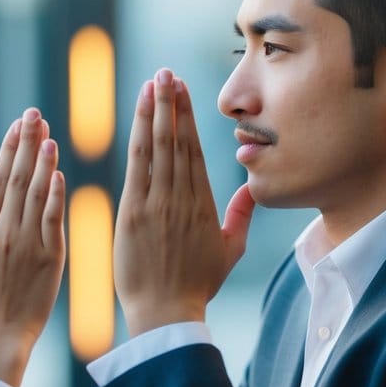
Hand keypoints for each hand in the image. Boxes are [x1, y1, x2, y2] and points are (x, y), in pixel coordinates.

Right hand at [0, 107, 66, 386]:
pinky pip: (52, 220)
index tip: (17, 124)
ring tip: (48, 132)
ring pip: (36, 193)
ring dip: (43, 160)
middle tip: (34, 113)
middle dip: (26, 142)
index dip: (9, 148)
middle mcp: (4, 231)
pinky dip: (55, 194)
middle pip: (18, 177)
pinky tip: (59, 172)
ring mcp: (27, 243)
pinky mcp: (49, 258)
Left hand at [114, 69, 254, 335]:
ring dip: (155, 110)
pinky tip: (139, 110)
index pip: (195, 152)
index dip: (188, 118)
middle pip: (178, 141)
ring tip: (153, 81)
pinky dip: (138, 134)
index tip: (183, 90)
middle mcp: (183, 198)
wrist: (167, 314)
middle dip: (172, 103)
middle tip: (167, 72)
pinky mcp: (135, 212)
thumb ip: (239, 217)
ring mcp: (159, 203)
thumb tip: (250, 190)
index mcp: (204, 205)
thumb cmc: (196, 287)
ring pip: (159, 146)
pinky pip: (138, 164)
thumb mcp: (228, 252)